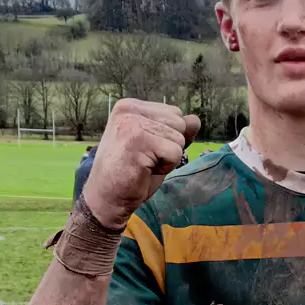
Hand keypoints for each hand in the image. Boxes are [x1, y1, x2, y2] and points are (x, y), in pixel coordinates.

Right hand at [82, 100, 199, 229]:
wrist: (108, 198)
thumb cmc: (132, 173)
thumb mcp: (158, 146)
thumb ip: (176, 131)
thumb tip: (196, 120)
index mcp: (130, 106)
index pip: (175, 113)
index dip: (169, 137)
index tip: (146, 150)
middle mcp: (129, 110)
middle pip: (180, 123)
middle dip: (170, 146)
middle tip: (145, 159)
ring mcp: (131, 124)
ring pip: (179, 138)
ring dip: (167, 158)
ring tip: (144, 164)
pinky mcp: (137, 141)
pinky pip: (175, 152)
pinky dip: (166, 167)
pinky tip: (144, 170)